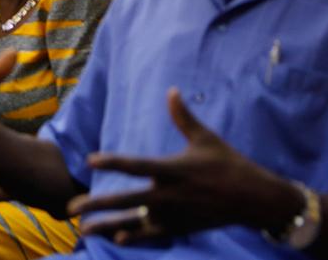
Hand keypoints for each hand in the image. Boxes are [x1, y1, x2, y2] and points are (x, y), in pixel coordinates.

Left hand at [68, 87, 300, 244]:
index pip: (137, 166)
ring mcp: (174, 215)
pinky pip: (152, 234)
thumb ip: (183, 117)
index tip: (90, 160)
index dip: (113, 162)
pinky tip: (117, 238)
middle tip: (72, 207)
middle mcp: (170, 195)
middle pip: (127, 201)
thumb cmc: (229, 164)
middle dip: (98, 205)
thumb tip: (172, 90)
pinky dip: (135, 236)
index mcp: (174, 170)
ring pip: (134, 222)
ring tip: (83, 229)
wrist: (255, 200)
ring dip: (108, 226)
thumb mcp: (206, 138)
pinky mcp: (181, 228)